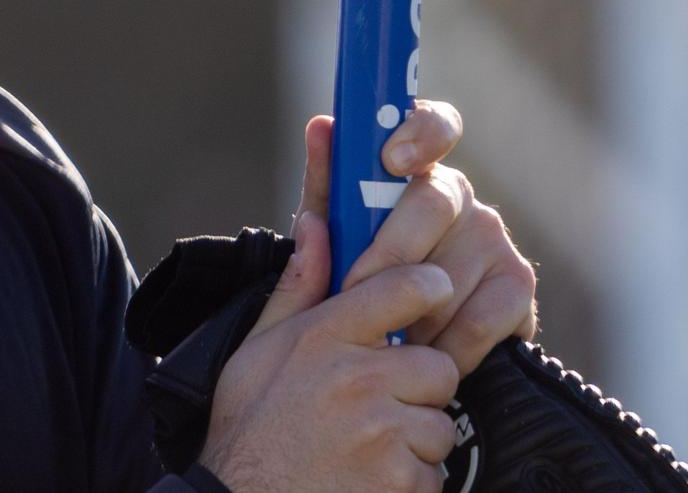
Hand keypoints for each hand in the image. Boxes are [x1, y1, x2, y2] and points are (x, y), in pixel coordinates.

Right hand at [199, 212, 458, 492]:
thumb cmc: (248, 427)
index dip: (430, 287)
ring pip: (439, 425)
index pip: (404, 286)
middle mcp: (359, 378)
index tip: (435, 293)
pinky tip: (370, 480)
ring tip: (370, 449)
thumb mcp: (257, 348)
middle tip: (384, 405)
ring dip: (416, 441)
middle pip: (438, 367)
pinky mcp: (400, 480)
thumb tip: (316, 221)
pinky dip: (410, 482)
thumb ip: (298, 286)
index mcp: (325, 336)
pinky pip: (434, 473)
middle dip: (419, 389)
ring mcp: (382, 431)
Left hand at [295, 103, 536, 376]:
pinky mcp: (518, 285)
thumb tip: (322, 127)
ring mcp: (494, 236)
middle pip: (431, 202)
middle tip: (353, 289)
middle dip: (387, 252)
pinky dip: (440, 347)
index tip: (393, 160)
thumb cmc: (354, 277)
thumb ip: (326, 185)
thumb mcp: (332, 236)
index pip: (434, 123)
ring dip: (407, 313)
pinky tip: (420, 355)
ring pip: (447, 271)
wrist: (390, 346)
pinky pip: (474, 321)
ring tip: (378, 334)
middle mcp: (459, 193)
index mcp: (414, 168)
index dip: (420, 133)